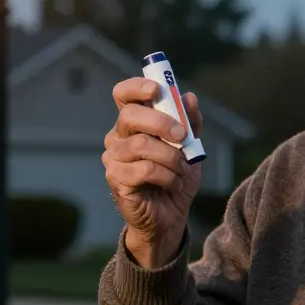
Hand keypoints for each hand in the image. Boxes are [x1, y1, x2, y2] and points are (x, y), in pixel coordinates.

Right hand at [103, 77, 203, 267]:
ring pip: (142, 145)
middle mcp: (118, 137)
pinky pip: (145, 169)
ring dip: (171, 158)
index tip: (156, 90)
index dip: (136, 87)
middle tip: (182, 136)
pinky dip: (167, 176)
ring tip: (182, 170)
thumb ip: (190, 122)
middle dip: (161, 123)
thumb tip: (189, 97)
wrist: (171, 216)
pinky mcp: (116, 179)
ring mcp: (114, 158)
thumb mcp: (190, 148)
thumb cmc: (176, 177)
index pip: (123, 95)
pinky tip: (172, 183)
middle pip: (131, 116)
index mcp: (134, 123)